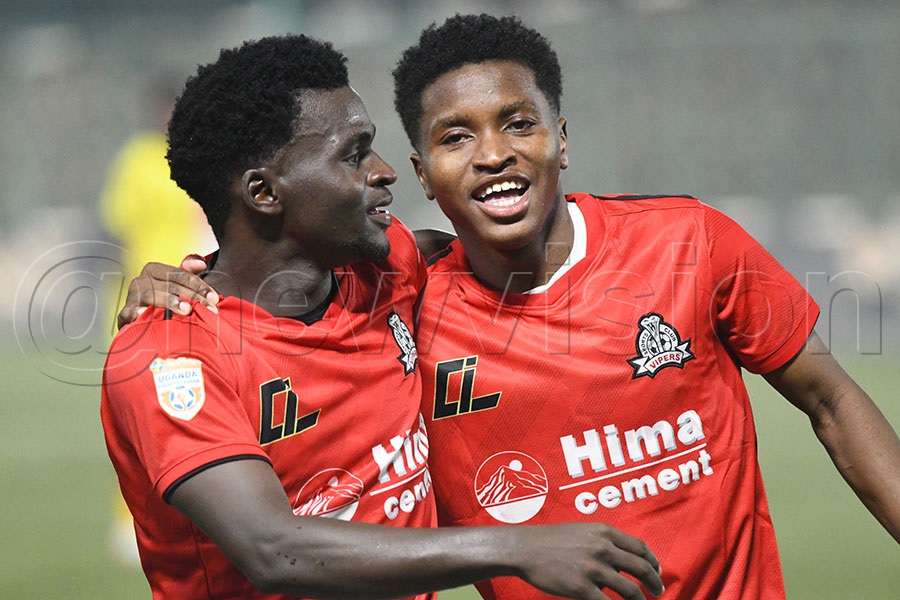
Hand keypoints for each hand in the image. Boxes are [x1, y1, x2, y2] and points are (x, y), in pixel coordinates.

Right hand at [117, 256, 218, 328]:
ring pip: (154, 296)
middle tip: (210, 309)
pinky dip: (135, 313)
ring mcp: (132, 296)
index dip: (200, 286)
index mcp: (154, 270)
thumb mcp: (175, 283)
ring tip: (187, 310)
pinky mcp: (124, 313)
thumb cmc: (162, 298)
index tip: (215, 298)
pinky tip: (143, 315)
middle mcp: (142, 280)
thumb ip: (188, 271)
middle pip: (171, 285)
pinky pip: (129, 313)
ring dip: (171, 302)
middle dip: (194, 297)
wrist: (138, 317)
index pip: (181, 275)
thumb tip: (202, 262)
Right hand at [512, 522, 663, 599]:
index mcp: (604, 532)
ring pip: (630, 590)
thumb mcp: (582, 532)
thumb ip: (604, 542)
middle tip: (658, 591)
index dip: (653, 562)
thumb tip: (623, 562)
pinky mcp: (581, 588)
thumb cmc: (551, 540)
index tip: (657, 572)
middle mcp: (602, 548)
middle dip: (654, 583)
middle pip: (641, 568)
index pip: (640, 548)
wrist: (525, 548)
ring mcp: (592, 569)